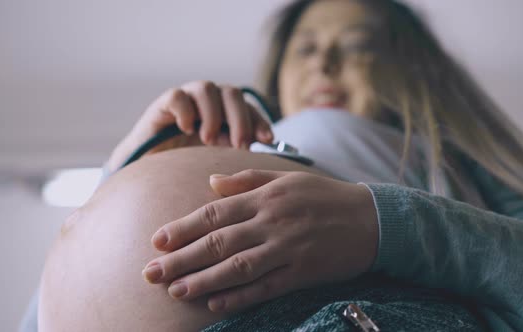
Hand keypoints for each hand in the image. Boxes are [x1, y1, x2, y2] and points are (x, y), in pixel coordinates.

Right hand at [107, 81, 272, 171]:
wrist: (150, 167)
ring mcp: (186, 99)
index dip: (259, 121)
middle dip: (239, 119)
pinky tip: (187, 130)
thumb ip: (234, 150)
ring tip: (209, 141)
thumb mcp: (216, 158)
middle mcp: (209, 101)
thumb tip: (260, 153)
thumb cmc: (187, 163)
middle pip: (232, 93)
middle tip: (239, 145)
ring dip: (213, 116)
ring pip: (207, 89)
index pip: (248, 108)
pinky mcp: (163, 104)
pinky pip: (177, 96)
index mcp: (225, 112)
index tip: (268, 140)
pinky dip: (185, 112)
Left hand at [142, 170, 378, 311]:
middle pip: (218, 242)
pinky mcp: (302, 272)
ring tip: (175, 292)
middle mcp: (272, 222)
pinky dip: (240, 297)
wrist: (372, 218)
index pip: (215, 212)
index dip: (183, 228)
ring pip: (237, 268)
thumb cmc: (324, 195)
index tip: (157, 241)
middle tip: (150, 273)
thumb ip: (246, 180)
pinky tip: (215, 305)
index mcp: (266, 197)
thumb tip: (209, 183)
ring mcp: (287, 249)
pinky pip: (266, 288)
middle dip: (181, 259)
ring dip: (203, 281)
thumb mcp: (286, 178)